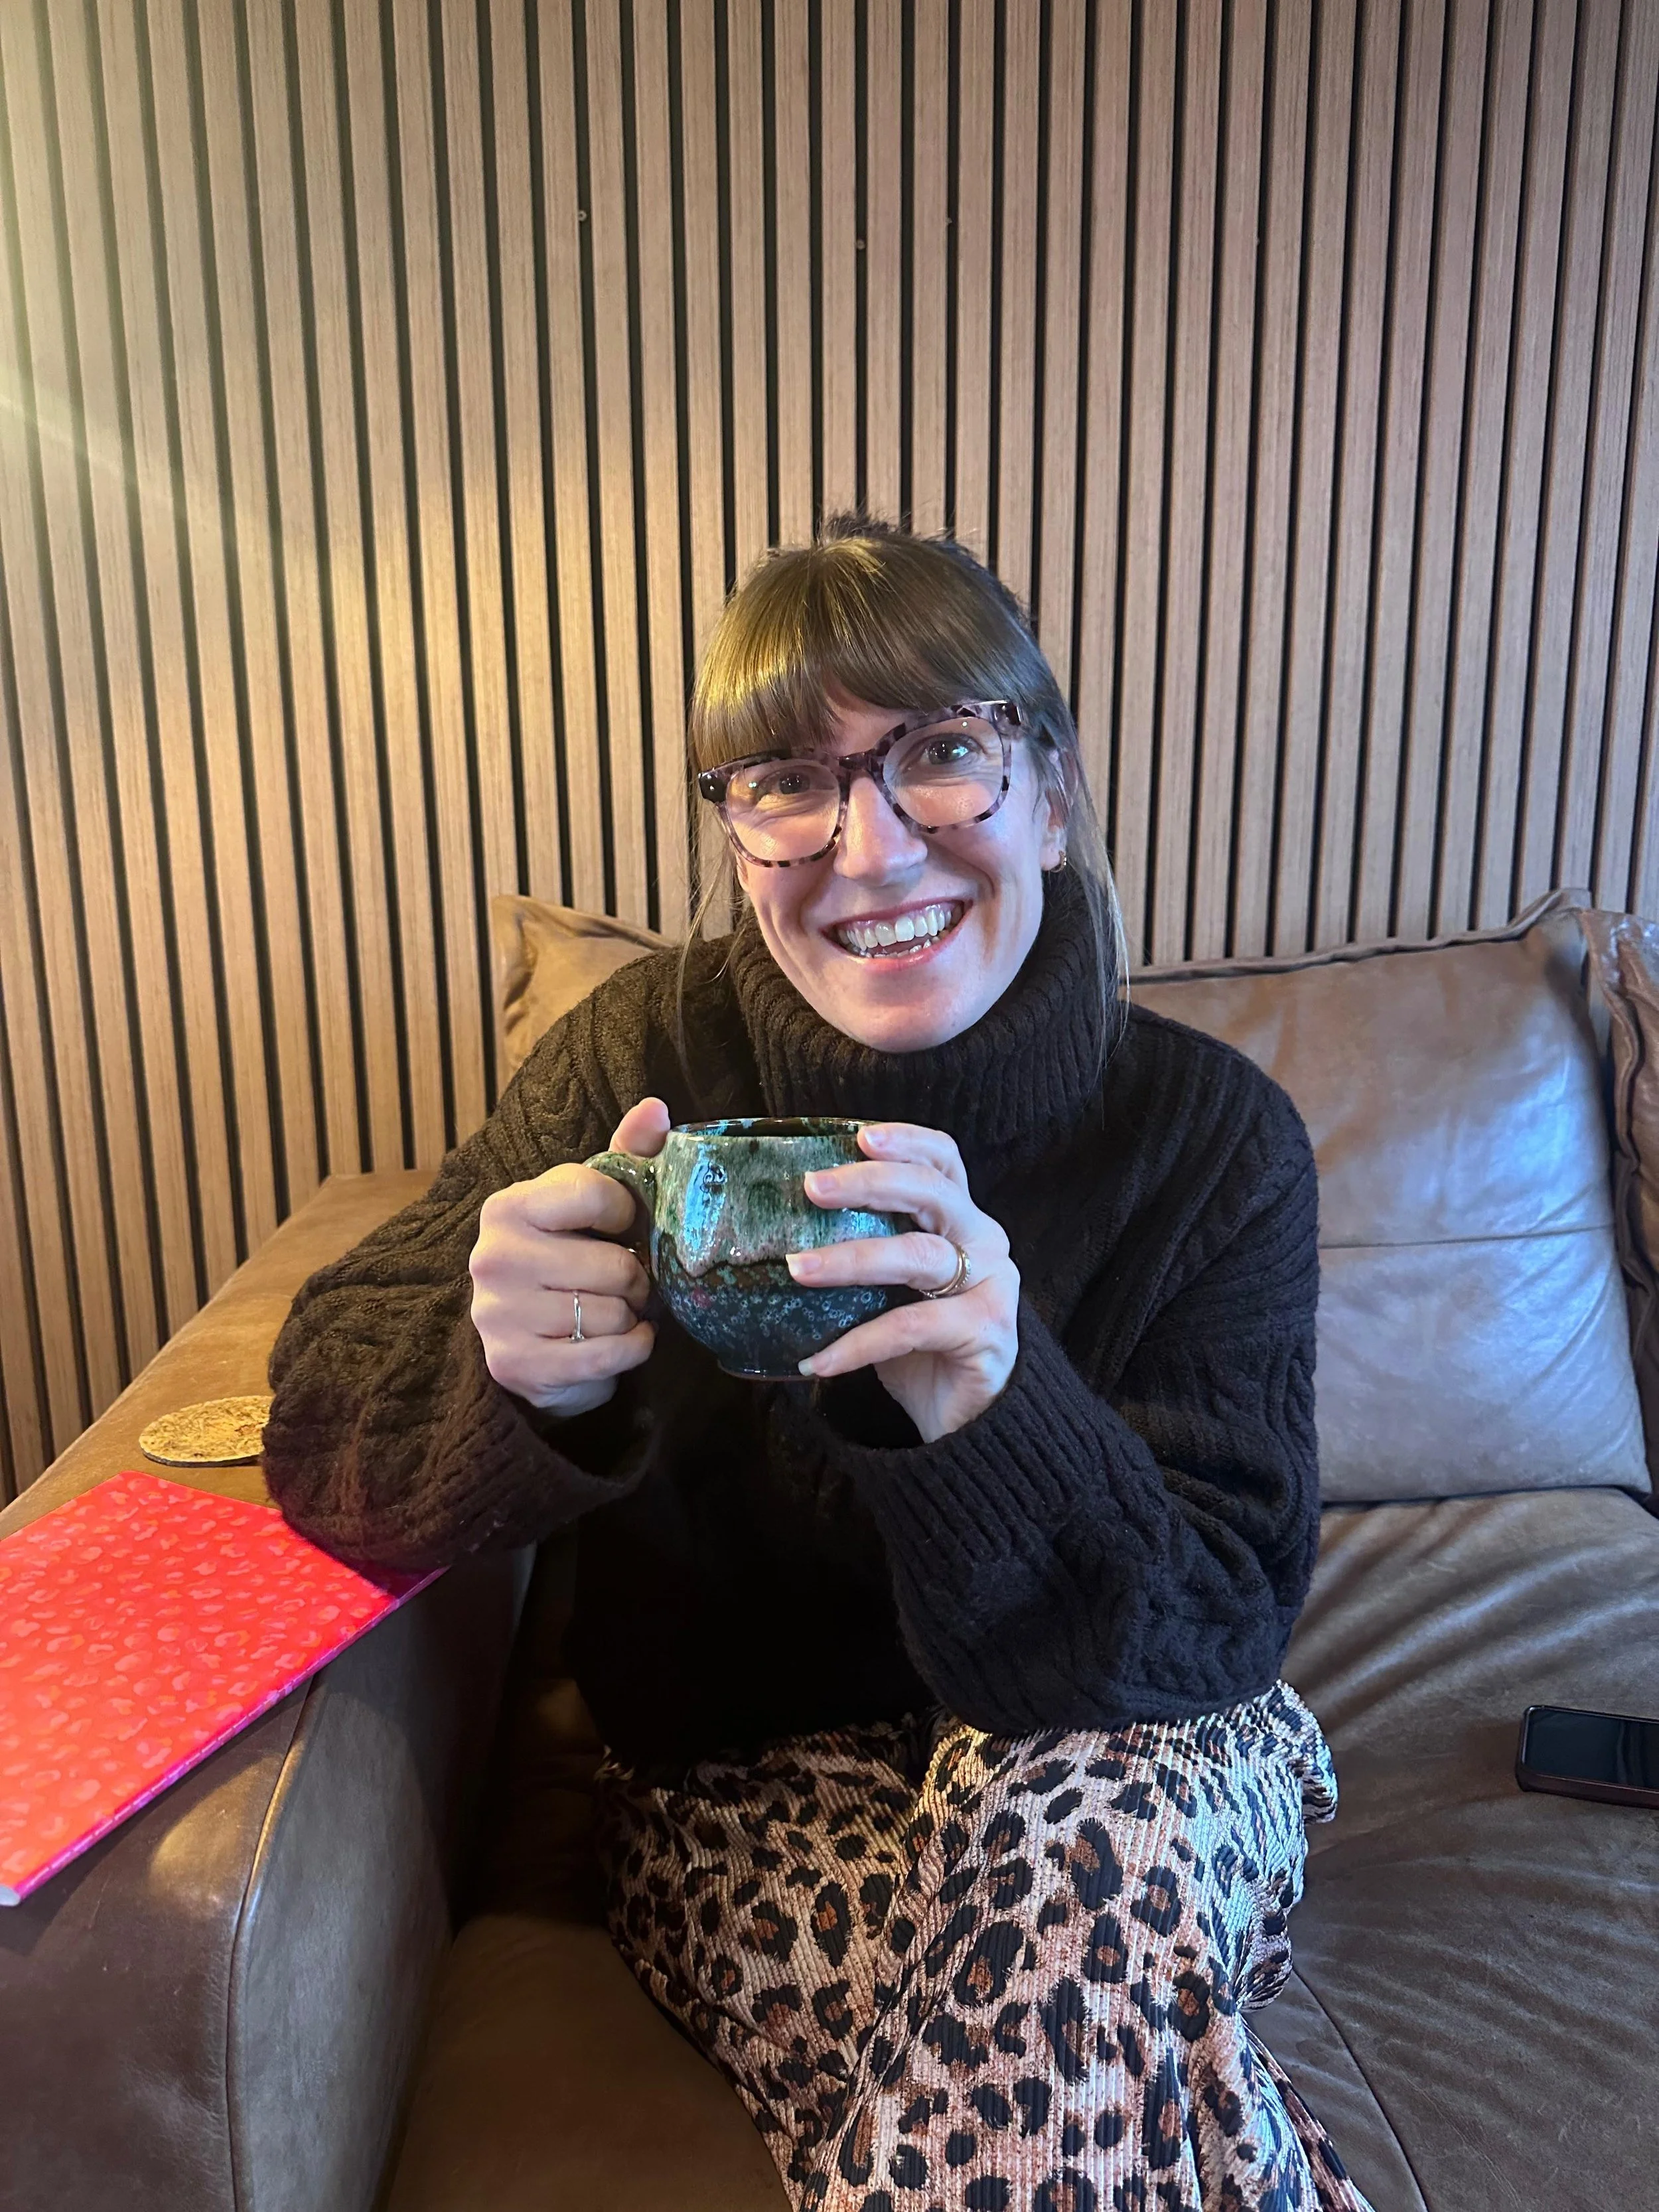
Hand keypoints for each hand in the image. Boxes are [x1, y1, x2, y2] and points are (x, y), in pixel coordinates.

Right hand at [468, 1097, 669, 1418]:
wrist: (525, 1336)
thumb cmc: (567, 1255)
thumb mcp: (592, 1200)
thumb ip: (626, 1154)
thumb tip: (657, 1109)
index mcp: (509, 1207)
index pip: (596, 1195)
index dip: (627, 1214)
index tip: (623, 1226)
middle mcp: (493, 1258)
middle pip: (614, 1267)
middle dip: (637, 1280)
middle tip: (629, 1283)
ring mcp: (498, 1315)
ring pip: (612, 1315)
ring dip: (631, 1318)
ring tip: (616, 1310)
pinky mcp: (515, 1365)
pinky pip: (606, 1359)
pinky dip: (629, 1351)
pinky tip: (621, 1340)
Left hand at [785, 1122, 1019, 1441]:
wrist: (969, 1421)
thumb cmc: (922, 1347)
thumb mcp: (891, 1290)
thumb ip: (864, 1252)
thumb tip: (777, 1231)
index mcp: (963, 1221)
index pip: (943, 1162)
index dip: (906, 1141)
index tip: (858, 1136)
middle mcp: (985, 1242)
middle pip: (932, 1193)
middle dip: (869, 1184)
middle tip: (811, 1188)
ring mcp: (992, 1286)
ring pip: (918, 1255)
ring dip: (851, 1260)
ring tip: (797, 1269)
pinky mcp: (985, 1332)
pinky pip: (911, 1327)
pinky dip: (858, 1343)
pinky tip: (818, 1360)